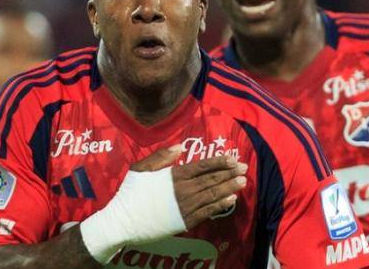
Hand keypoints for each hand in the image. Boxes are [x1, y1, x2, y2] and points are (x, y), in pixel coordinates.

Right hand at [131, 145, 247, 228]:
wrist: (124, 221)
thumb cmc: (131, 193)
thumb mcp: (140, 168)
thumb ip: (161, 157)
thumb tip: (180, 147)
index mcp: (174, 175)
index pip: (202, 166)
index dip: (219, 162)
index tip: (232, 159)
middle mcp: (183, 190)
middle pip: (212, 179)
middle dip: (230, 173)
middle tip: (244, 168)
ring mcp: (186, 206)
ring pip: (213, 195)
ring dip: (229, 188)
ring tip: (242, 182)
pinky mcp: (186, 221)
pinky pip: (208, 212)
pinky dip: (221, 205)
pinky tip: (231, 200)